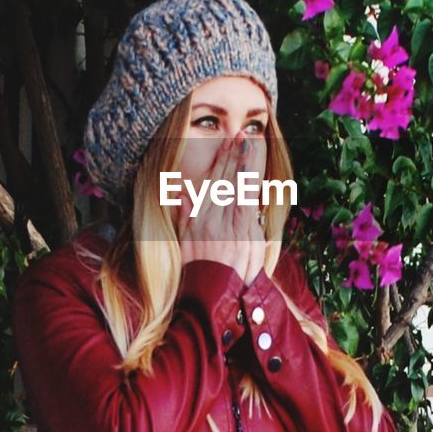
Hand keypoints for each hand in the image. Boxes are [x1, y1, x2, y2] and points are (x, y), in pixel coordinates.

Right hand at [176, 135, 266, 284]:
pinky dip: (247, 188)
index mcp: (195, 218)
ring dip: (241, 165)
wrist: (208, 295)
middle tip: (239, 135)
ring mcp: (224, 227)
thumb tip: (180, 193)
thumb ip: (183, 215)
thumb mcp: (182, 240)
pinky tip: (251, 172)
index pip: (209, 182)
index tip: (227, 143)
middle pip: (222, 181)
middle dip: (231, 156)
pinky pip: (244, 206)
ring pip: (234, 189)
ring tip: (247, 144)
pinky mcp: (239, 237)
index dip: (219, 161)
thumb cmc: (197, 270)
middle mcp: (208, 219)